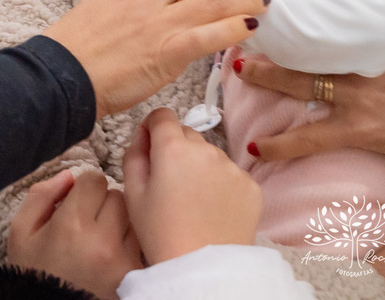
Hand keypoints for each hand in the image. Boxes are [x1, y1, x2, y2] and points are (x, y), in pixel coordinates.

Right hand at [7, 170, 142, 298]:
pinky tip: (110, 252)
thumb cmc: (33, 271)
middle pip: (116, 195)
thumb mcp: (21, 232)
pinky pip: (139, 242)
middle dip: (102, 201)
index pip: (94, 180)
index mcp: (71, 225)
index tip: (76, 200)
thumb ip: (40, 196)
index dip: (83, 186)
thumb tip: (68, 176)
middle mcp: (101, 240)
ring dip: (118, 220)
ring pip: (131, 217)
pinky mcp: (133, 273)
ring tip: (100, 236)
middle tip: (87, 219)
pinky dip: (127, 241)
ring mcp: (122, 259)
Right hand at [48, 0, 263, 116]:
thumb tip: (167, 8)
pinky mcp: (167, 50)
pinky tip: (249, 28)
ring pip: (215, 1)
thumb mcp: (104, 4)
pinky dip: (234, 28)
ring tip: (262, 4)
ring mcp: (158, 20)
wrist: (61, 75)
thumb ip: (137, 1)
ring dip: (245, 1)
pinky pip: (211, 34)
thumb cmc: (78, 47)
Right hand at [122, 108, 261, 263]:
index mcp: (173, 148)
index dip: (152, 127)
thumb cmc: (160, 232)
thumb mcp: (132, 192)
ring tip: (193, 200)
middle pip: (187, 134)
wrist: (202, 268)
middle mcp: (206, 149)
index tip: (149, 145)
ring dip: (200, 166)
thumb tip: (143, 134)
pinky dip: (221, 185)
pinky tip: (212, 209)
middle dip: (176, 149)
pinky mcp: (252, 186)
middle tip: (170, 182)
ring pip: (210, 154)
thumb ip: (134, 153)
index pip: (162, 115)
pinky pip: (230, 174)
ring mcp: (232, 167)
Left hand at [236, 0, 384, 162]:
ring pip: (298, 84)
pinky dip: (284, 145)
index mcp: (377, 35)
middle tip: (241, 27)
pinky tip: (258, 147)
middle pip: (304, 47)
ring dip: (265, 77)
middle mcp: (359, 63)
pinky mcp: (358, 130)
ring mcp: (356, 98)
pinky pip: (312, 139)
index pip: (330, 15)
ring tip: (237, 70)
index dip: (301, 5)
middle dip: (269, 38)